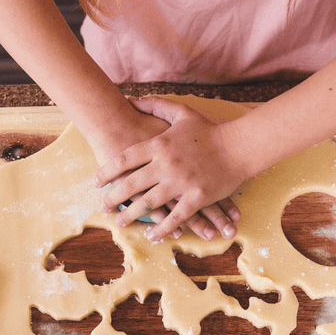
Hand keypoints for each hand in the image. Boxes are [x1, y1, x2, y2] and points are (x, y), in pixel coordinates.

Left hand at [96, 96, 246, 241]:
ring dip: (132, 214)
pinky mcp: (196, 197)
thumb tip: (131, 99)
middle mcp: (166, 165)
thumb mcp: (181, 113)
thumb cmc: (209, 131)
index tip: (96, 182)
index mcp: (160, 145)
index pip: (125, 159)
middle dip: (114, 197)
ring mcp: (181, 182)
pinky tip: (152, 235)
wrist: (239, 146)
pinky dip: (162, 227)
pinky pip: (175, 216)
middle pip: (132, 183)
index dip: (108, 171)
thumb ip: (155, 105)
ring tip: (119, 221)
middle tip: (102, 206)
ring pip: (149, 202)